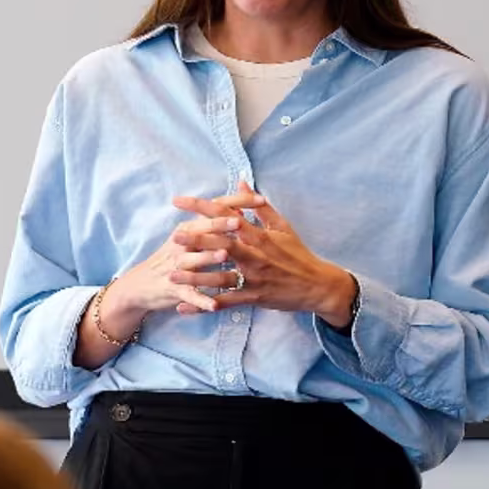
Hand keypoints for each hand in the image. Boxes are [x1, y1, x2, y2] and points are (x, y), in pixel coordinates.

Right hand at [107, 201, 260, 325]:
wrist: (141, 285)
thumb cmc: (174, 257)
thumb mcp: (190, 236)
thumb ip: (215, 223)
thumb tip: (239, 209)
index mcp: (190, 228)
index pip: (215, 208)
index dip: (237, 203)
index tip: (261, 199)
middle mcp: (182, 243)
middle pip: (203, 231)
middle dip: (221, 225)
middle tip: (240, 222)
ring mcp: (177, 267)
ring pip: (194, 261)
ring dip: (208, 258)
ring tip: (224, 256)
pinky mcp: (175, 289)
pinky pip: (190, 295)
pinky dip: (202, 300)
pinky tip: (215, 305)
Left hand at [172, 183, 355, 325]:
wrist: (317, 286)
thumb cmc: (298, 254)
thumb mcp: (282, 226)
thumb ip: (259, 205)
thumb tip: (241, 181)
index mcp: (260, 236)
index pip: (228, 216)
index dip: (203, 207)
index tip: (180, 201)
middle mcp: (255, 256)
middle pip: (222, 245)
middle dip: (198, 240)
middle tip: (175, 236)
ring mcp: (254, 279)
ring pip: (220, 277)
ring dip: (195, 277)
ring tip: (172, 274)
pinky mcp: (253, 298)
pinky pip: (225, 303)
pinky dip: (204, 306)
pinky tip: (184, 307)